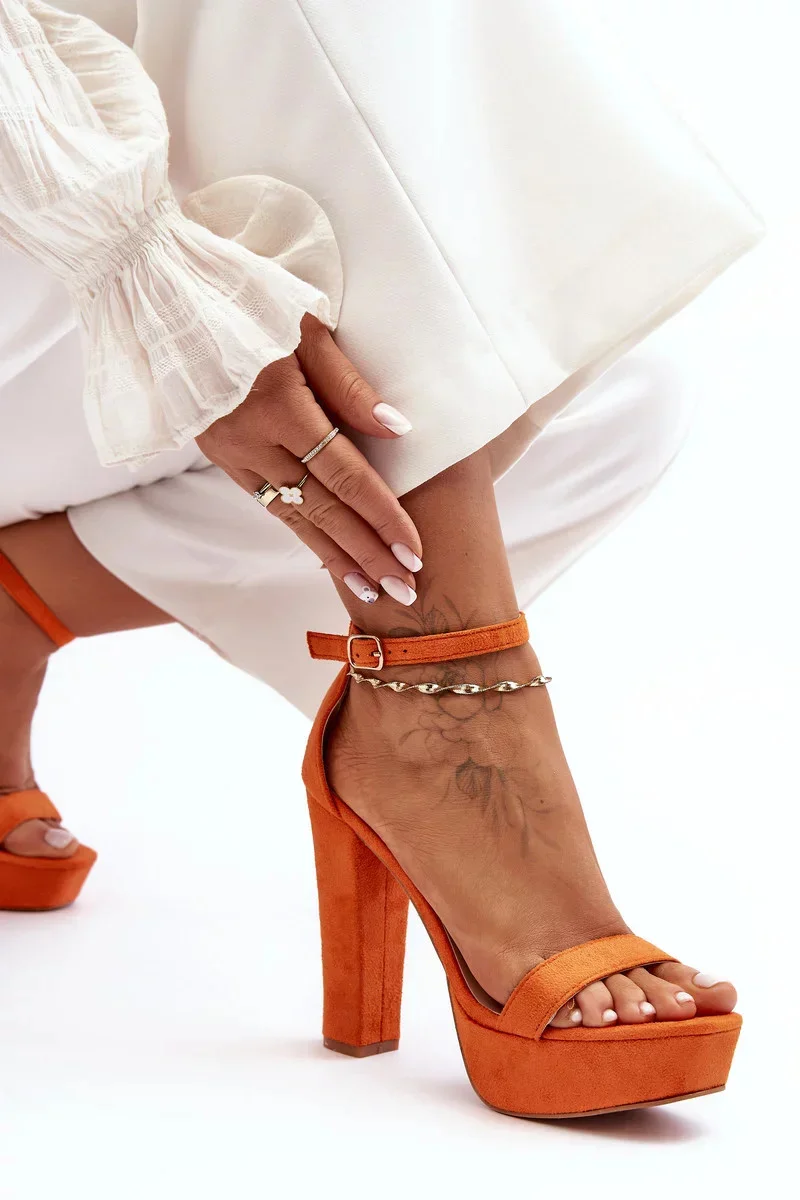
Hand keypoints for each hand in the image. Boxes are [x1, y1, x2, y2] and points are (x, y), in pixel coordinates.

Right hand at [195, 315, 422, 604]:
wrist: (169, 302)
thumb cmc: (250, 303)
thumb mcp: (305, 329)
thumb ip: (350, 384)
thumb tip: (399, 430)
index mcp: (277, 405)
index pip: (343, 476)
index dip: (382, 517)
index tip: (413, 553)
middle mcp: (250, 440)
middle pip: (321, 510)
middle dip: (366, 554)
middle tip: (405, 592)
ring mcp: (231, 454)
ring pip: (293, 518)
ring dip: (337, 557)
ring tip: (373, 591)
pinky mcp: (223, 458)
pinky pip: (272, 505)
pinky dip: (306, 535)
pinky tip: (332, 559)